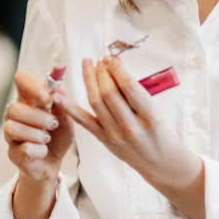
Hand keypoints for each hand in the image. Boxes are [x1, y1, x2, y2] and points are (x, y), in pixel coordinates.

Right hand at [4, 71, 74, 185]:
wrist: (53, 164)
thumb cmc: (57, 138)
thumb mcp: (67, 120)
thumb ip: (63, 105)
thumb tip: (59, 88)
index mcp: (27, 100)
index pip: (21, 79)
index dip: (32, 85)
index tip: (47, 99)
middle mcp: (14, 115)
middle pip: (16, 109)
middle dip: (40, 118)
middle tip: (53, 124)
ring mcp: (10, 135)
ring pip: (13, 128)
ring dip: (37, 134)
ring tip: (47, 139)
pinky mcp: (13, 153)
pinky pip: (24, 149)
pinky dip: (40, 150)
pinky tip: (42, 151)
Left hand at [55, 56, 204, 218]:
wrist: (160, 161)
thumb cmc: (159, 132)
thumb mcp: (155, 110)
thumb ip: (136, 93)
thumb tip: (116, 68)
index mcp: (148, 115)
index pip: (128, 86)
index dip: (116, 69)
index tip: (110, 57)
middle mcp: (130, 126)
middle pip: (109, 93)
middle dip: (101, 72)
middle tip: (99, 60)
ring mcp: (115, 134)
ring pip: (96, 103)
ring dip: (89, 81)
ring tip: (87, 65)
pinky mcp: (104, 140)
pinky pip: (84, 122)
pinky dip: (70, 109)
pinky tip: (59, 97)